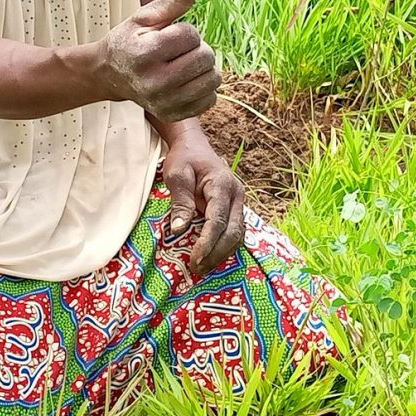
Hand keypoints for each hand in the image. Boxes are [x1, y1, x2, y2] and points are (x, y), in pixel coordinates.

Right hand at [95, 0, 218, 121]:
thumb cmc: (131, 40)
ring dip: (203, 67)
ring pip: (214, 78)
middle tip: (176, 50)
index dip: (184, 30)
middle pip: (206, 57)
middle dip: (197, 48)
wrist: (111, 75)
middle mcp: (155, 82)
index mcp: (146, 54)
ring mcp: (165, 103)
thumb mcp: (148, 15)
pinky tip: (185, 81)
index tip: (166, 36)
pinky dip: (203, 87)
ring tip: (182, 64)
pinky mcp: (174, 115)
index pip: (191, 35)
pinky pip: (211, 99)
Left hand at [160, 127, 246, 271]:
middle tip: (197, 269)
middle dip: (216, 253)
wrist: (194, 146)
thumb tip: (179, 229)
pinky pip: (235, 232)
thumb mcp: (177, 175)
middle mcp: (236, 195)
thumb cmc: (184, 158)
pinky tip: (211, 257)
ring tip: (203, 268)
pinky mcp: (235, 209)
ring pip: (238, 235)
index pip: (218, 220)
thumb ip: (180, 201)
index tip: (195, 259)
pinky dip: (224, 247)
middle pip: (233, 232)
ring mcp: (238, 202)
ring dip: (222, 254)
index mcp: (223, 185)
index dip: (208, 242)